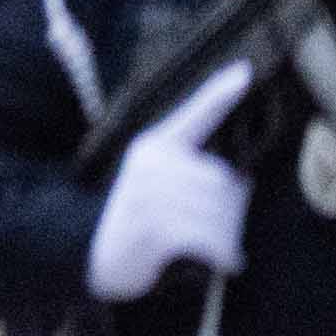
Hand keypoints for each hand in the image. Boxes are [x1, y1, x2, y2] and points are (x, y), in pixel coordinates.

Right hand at [89, 58, 258, 303]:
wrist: (90, 256)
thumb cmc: (135, 220)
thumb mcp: (155, 185)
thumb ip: (195, 175)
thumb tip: (241, 181)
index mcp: (154, 146)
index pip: (194, 116)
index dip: (219, 94)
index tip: (245, 72)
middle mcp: (151, 164)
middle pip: (223, 182)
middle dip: (231, 215)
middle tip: (216, 234)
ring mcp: (148, 194)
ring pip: (219, 214)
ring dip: (226, 240)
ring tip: (212, 250)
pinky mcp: (151, 229)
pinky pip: (208, 240)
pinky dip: (220, 256)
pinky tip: (214, 262)